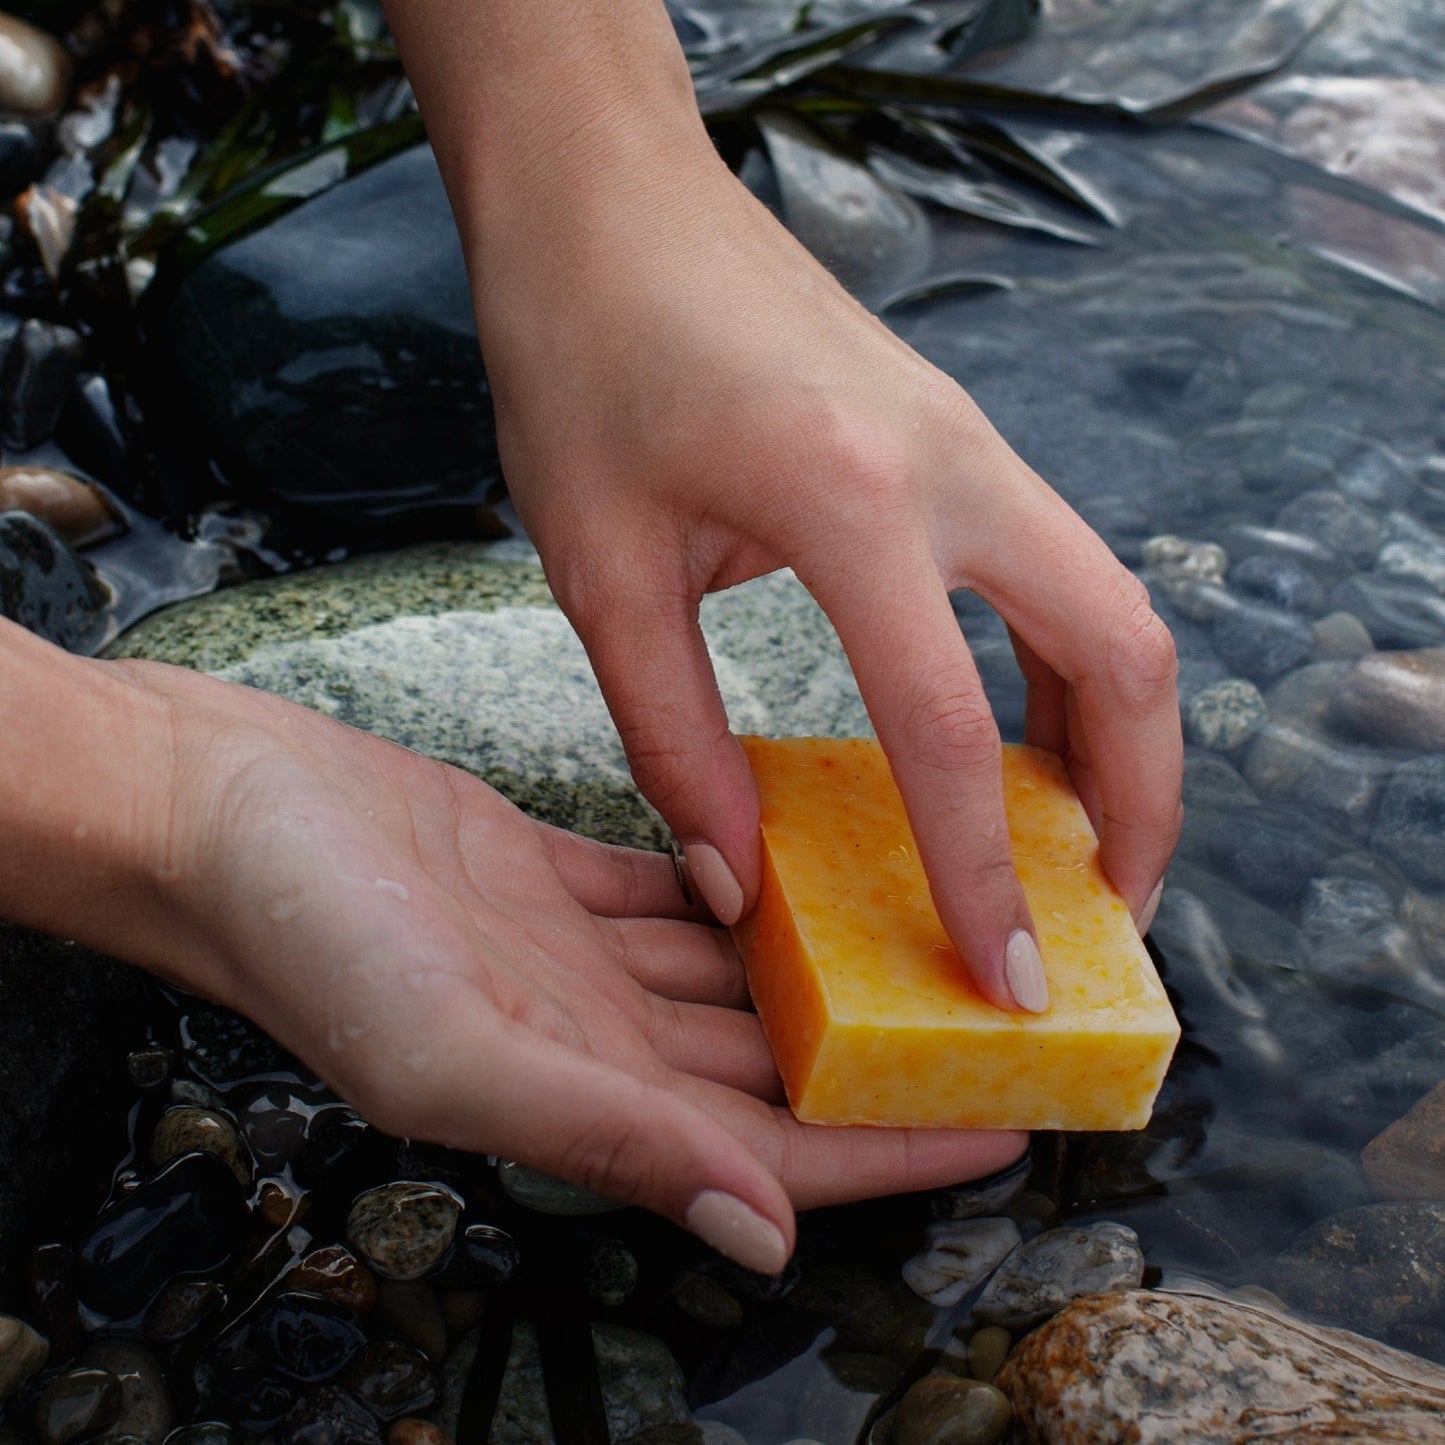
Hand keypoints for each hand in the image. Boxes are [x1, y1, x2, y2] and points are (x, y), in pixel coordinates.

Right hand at [100, 659, 1025, 1271]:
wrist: (215, 806)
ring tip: (918, 939)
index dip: (891, 1147)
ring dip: (818, 969)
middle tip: (989, 1017)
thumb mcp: (454, 1050)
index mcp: (574, 1097)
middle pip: (770, 1065)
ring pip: (731, 979)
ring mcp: (572, 957)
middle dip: (876, 1055)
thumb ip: (613, 1137)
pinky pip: (675, 894)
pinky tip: (799, 870)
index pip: (773, 1146)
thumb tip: (764, 1231)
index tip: (1006, 1120)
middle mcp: (586, 1037)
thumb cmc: (303, 932)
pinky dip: (740, 888)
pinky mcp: (553, 877)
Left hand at [465, 140, 1182, 1013]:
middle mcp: (951, 463)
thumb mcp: (598, 566)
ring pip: (1111, 603)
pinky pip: (1055, 566)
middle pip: (1122, 653)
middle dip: (1140, 802)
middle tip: (1099, 915)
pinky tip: (1011, 733)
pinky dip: (1063, 665)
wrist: (611, 202)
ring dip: (1118, 732)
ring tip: (1075, 845)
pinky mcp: (957, 435)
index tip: (1011, 982)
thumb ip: (673, 739)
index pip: (953, 729)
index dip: (985, 874)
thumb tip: (740, 880)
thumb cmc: (581, 359)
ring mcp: (971, 438)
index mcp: (849, 500)